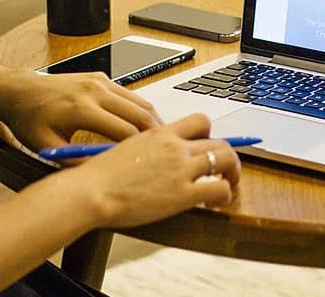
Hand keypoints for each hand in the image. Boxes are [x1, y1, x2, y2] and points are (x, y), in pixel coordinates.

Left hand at [0, 71, 163, 153]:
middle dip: (156, 135)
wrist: (20, 91)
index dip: (141, 149)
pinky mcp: (101, 77)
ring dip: (153, 121)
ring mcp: (100, 81)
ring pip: (140, 101)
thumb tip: (102, 175)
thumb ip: (75, 162)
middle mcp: (94, 90)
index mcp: (81, 108)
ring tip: (163, 141)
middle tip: (168, 152)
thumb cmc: (30, 119)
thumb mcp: (47, 148)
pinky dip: (141, 110)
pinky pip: (130, 94)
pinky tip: (145, 126)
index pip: (124, 130)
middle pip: (139, 113)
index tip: (151, 164)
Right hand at [78, 113, 240, 227]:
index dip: (210, 134)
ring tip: (227, 186)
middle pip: (218, 141)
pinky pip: (220, 188)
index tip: (208, 146)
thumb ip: (146, 147)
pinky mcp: (183, 193)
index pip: (199, 121)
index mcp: (160, 133)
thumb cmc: (99, 175)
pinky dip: (225, 194)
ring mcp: (181, 168)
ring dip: (233, 173)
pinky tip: (215, 203)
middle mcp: (175, 146)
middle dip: (227, 156)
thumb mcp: (125, 148)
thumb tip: (152, 157)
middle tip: (224, 170)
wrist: (91, 191)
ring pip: (226, 159)